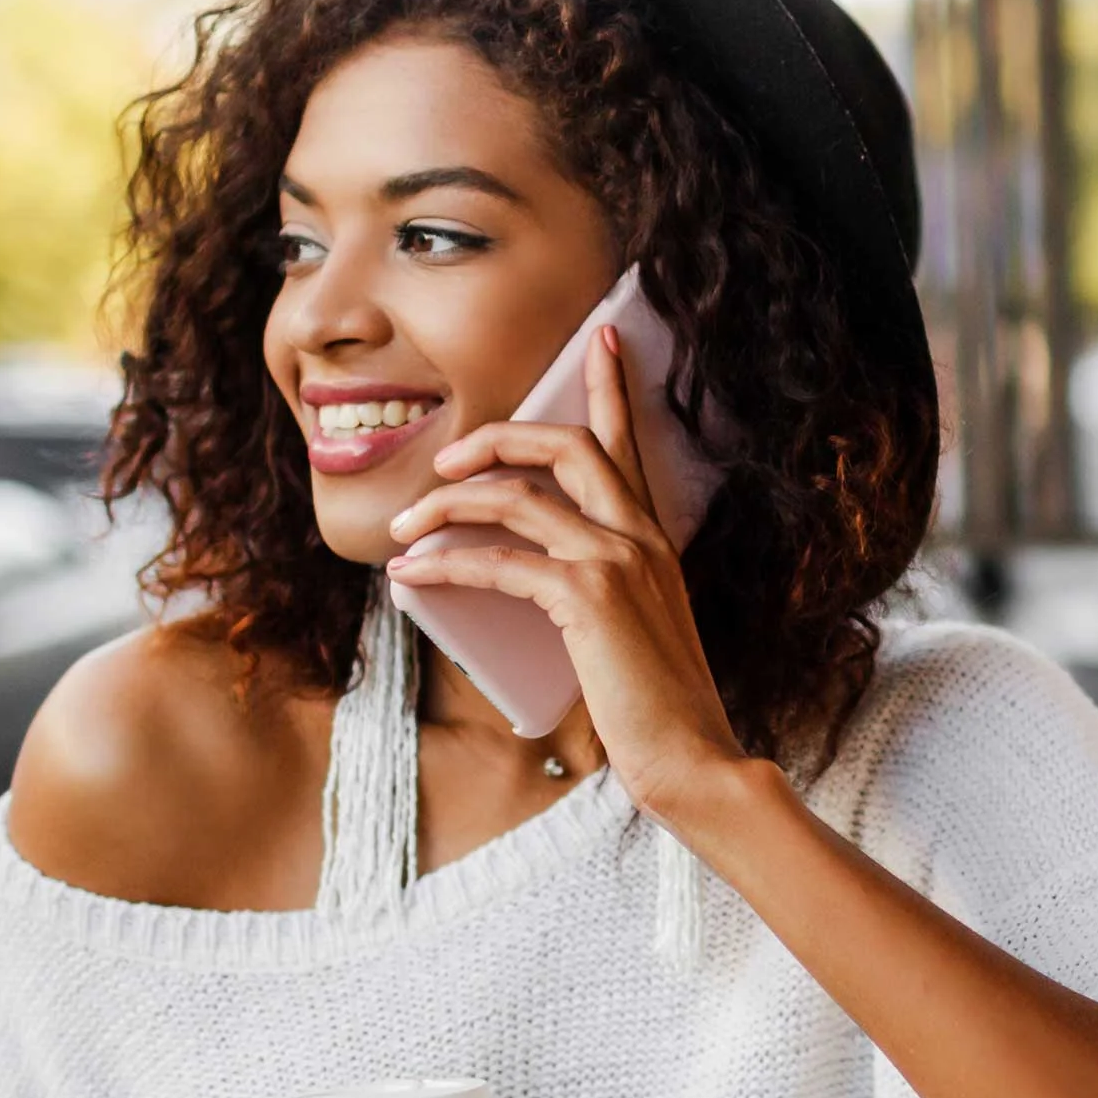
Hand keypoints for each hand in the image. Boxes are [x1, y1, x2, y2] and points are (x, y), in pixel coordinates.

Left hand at [382, 325, 749, 825]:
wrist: (694, 760)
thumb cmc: (658, 710)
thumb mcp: (631, 634)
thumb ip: (597, 597)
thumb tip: (534, 586)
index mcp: (654, 539)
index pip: (627, 443)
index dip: (611, 384)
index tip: (599, 337)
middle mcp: (641, 537)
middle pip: (564, 445)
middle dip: (495, 438)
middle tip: (444, 461)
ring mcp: (618, 562)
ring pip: (518, 497)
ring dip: (446, 505)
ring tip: (403, 527)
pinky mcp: (589, 598)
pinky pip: (501, 560)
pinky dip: (446, 562)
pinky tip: (410, 574)